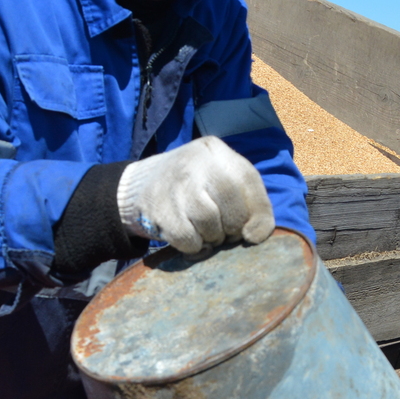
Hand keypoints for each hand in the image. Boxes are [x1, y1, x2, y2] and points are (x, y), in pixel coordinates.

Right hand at [117, 136, 274, 252]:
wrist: (141, 185)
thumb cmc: (195, 185)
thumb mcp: (222, 178)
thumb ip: (247, 199)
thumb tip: (257, 235)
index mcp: (216, 152)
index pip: (249, 184)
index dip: (258, 214)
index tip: (253, 234)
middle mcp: (195, 162)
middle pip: (232, 209)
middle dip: (233, 229)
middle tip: (224, 231)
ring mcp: (175, 184)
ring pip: (210, 225)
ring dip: (213, 238)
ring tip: (206, 232)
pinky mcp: (158, 208)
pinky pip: (187, 239)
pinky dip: (193, 246)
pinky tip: (190, 239)